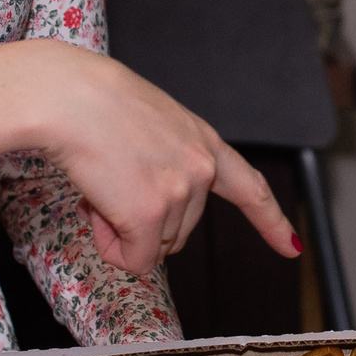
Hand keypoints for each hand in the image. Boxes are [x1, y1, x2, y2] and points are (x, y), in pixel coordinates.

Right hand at [0, 41, 299, 277]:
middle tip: (108, 182)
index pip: (249, 187)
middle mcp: (201, 168)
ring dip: (119, 230)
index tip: (291, 248)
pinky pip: (132, 260)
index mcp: (204, 141)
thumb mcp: (149, 124)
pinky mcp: (148, 215)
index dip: (271, 221)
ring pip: (152, 248)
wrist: (64, 95)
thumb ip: (165, 164)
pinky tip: (94, 207)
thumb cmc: (91, 101)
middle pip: (178, 232)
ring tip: (98, 184)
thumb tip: (153, 221)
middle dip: (140, 222)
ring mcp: (179, 193)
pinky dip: (110, 247)